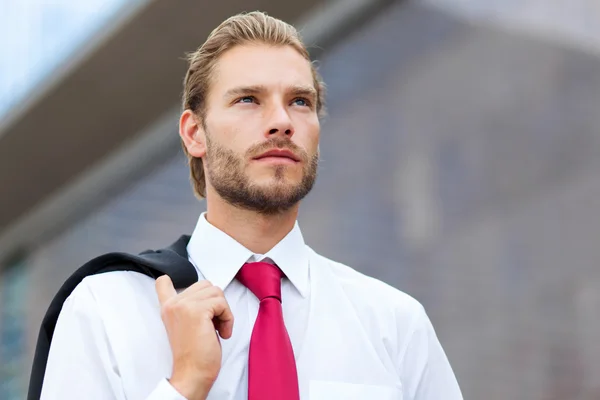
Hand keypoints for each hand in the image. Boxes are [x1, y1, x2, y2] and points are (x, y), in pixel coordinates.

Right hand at [156, 276, 233, 399]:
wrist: (192, 373)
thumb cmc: (194, 354)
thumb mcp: (187, 325)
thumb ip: (190, 307)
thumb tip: (209, 293)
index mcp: (169, 308)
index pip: (163, 283)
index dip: (172, 280)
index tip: (174, 285)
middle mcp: (174, 304)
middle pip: (206, 285)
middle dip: (216, 302)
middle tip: (213, 323)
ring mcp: (184, 306)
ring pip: (216, 292)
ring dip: (223, 311)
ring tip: (218, 328)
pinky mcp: (197, 311)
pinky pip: (222, 304)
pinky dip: (228, 318)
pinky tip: (221, 332)